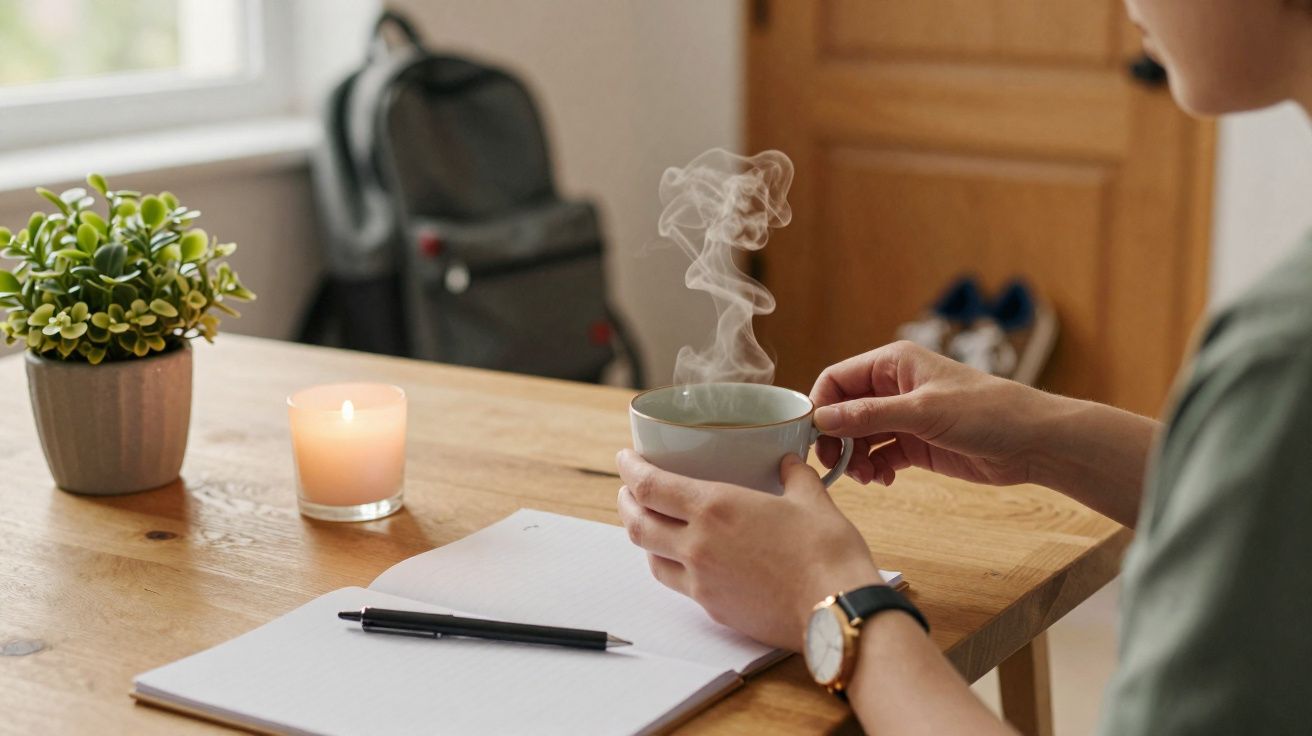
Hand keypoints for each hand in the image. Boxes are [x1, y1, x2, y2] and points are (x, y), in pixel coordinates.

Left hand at [615, 449, 880, 650]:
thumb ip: (794, 475)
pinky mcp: (713, 608)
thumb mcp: (811, 498)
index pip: (650, 486)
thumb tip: (789, 461)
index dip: (629, 469)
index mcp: (715, 508)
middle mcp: (698, 545)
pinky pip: (678, 584)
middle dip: (626, 503)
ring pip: (650, 558)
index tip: (625, 458)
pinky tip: (683, 559)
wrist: (835, 609)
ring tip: (649, 523)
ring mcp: (702, 581)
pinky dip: (670, 566)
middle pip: (637, 523)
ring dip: (642, 538)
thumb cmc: (826, 551)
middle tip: (628, 490)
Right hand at [811, 341, 1055, 487]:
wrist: (1033, 442)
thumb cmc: (987, 411)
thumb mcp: (923, 411)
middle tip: (834, 465)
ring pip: (859, 438)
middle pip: (844, 411)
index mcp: (893, 364)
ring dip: (854, 459)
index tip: (811, 436)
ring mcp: (904, 417)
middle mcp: (894, 388)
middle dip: (836, 438)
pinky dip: (875, 470)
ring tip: (865, 478)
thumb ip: (869, 415)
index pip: (838, 379)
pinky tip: (883, 480)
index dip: (820, 406)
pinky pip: (880, 456)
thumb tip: (822, 419)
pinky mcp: (916, 445)